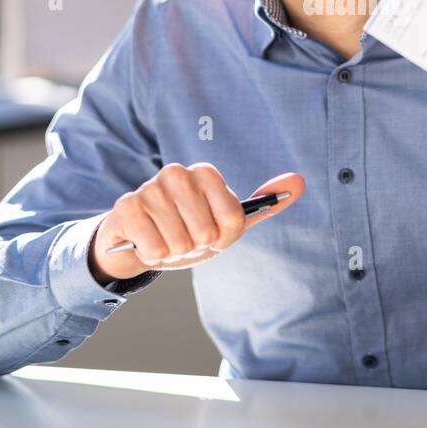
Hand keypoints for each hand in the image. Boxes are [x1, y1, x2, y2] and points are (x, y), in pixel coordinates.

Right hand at [89, 164, 304, 282]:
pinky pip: (154, 248)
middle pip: (207, 233)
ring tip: (164, 238)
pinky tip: (145, 242)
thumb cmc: (188, 230)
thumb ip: (266, 203)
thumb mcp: (229, 222)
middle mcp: (178, 172)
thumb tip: (299, 181)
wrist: (139, 241)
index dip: (223, 238)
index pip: (234, 220)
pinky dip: (153, 255)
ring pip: (179, 243)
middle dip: (195, 246)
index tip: (211, 233)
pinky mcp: (127, 206)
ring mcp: (150, 187)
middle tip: (183, 237)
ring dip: (172, 252)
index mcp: (206, 173)